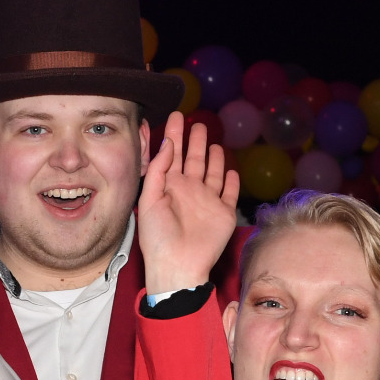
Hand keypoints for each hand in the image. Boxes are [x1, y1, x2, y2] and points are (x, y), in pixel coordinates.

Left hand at [138, 112, 238, 294]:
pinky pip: (229, 192)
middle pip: (194, 159)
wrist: (178, 265)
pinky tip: (229, 168)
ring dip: (212, 156)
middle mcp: (189, 191)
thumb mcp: (149, 199)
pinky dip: (230, 180)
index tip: (176, 115)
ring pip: (212, 172)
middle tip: (197, 122)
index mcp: (169, 187)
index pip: (172, 155)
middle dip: (195, 141)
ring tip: (212, 141)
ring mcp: (207, 201)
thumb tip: (168, 142)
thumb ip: (158, 170)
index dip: (174, 135)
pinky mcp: (223, 213)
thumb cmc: (157, 237)